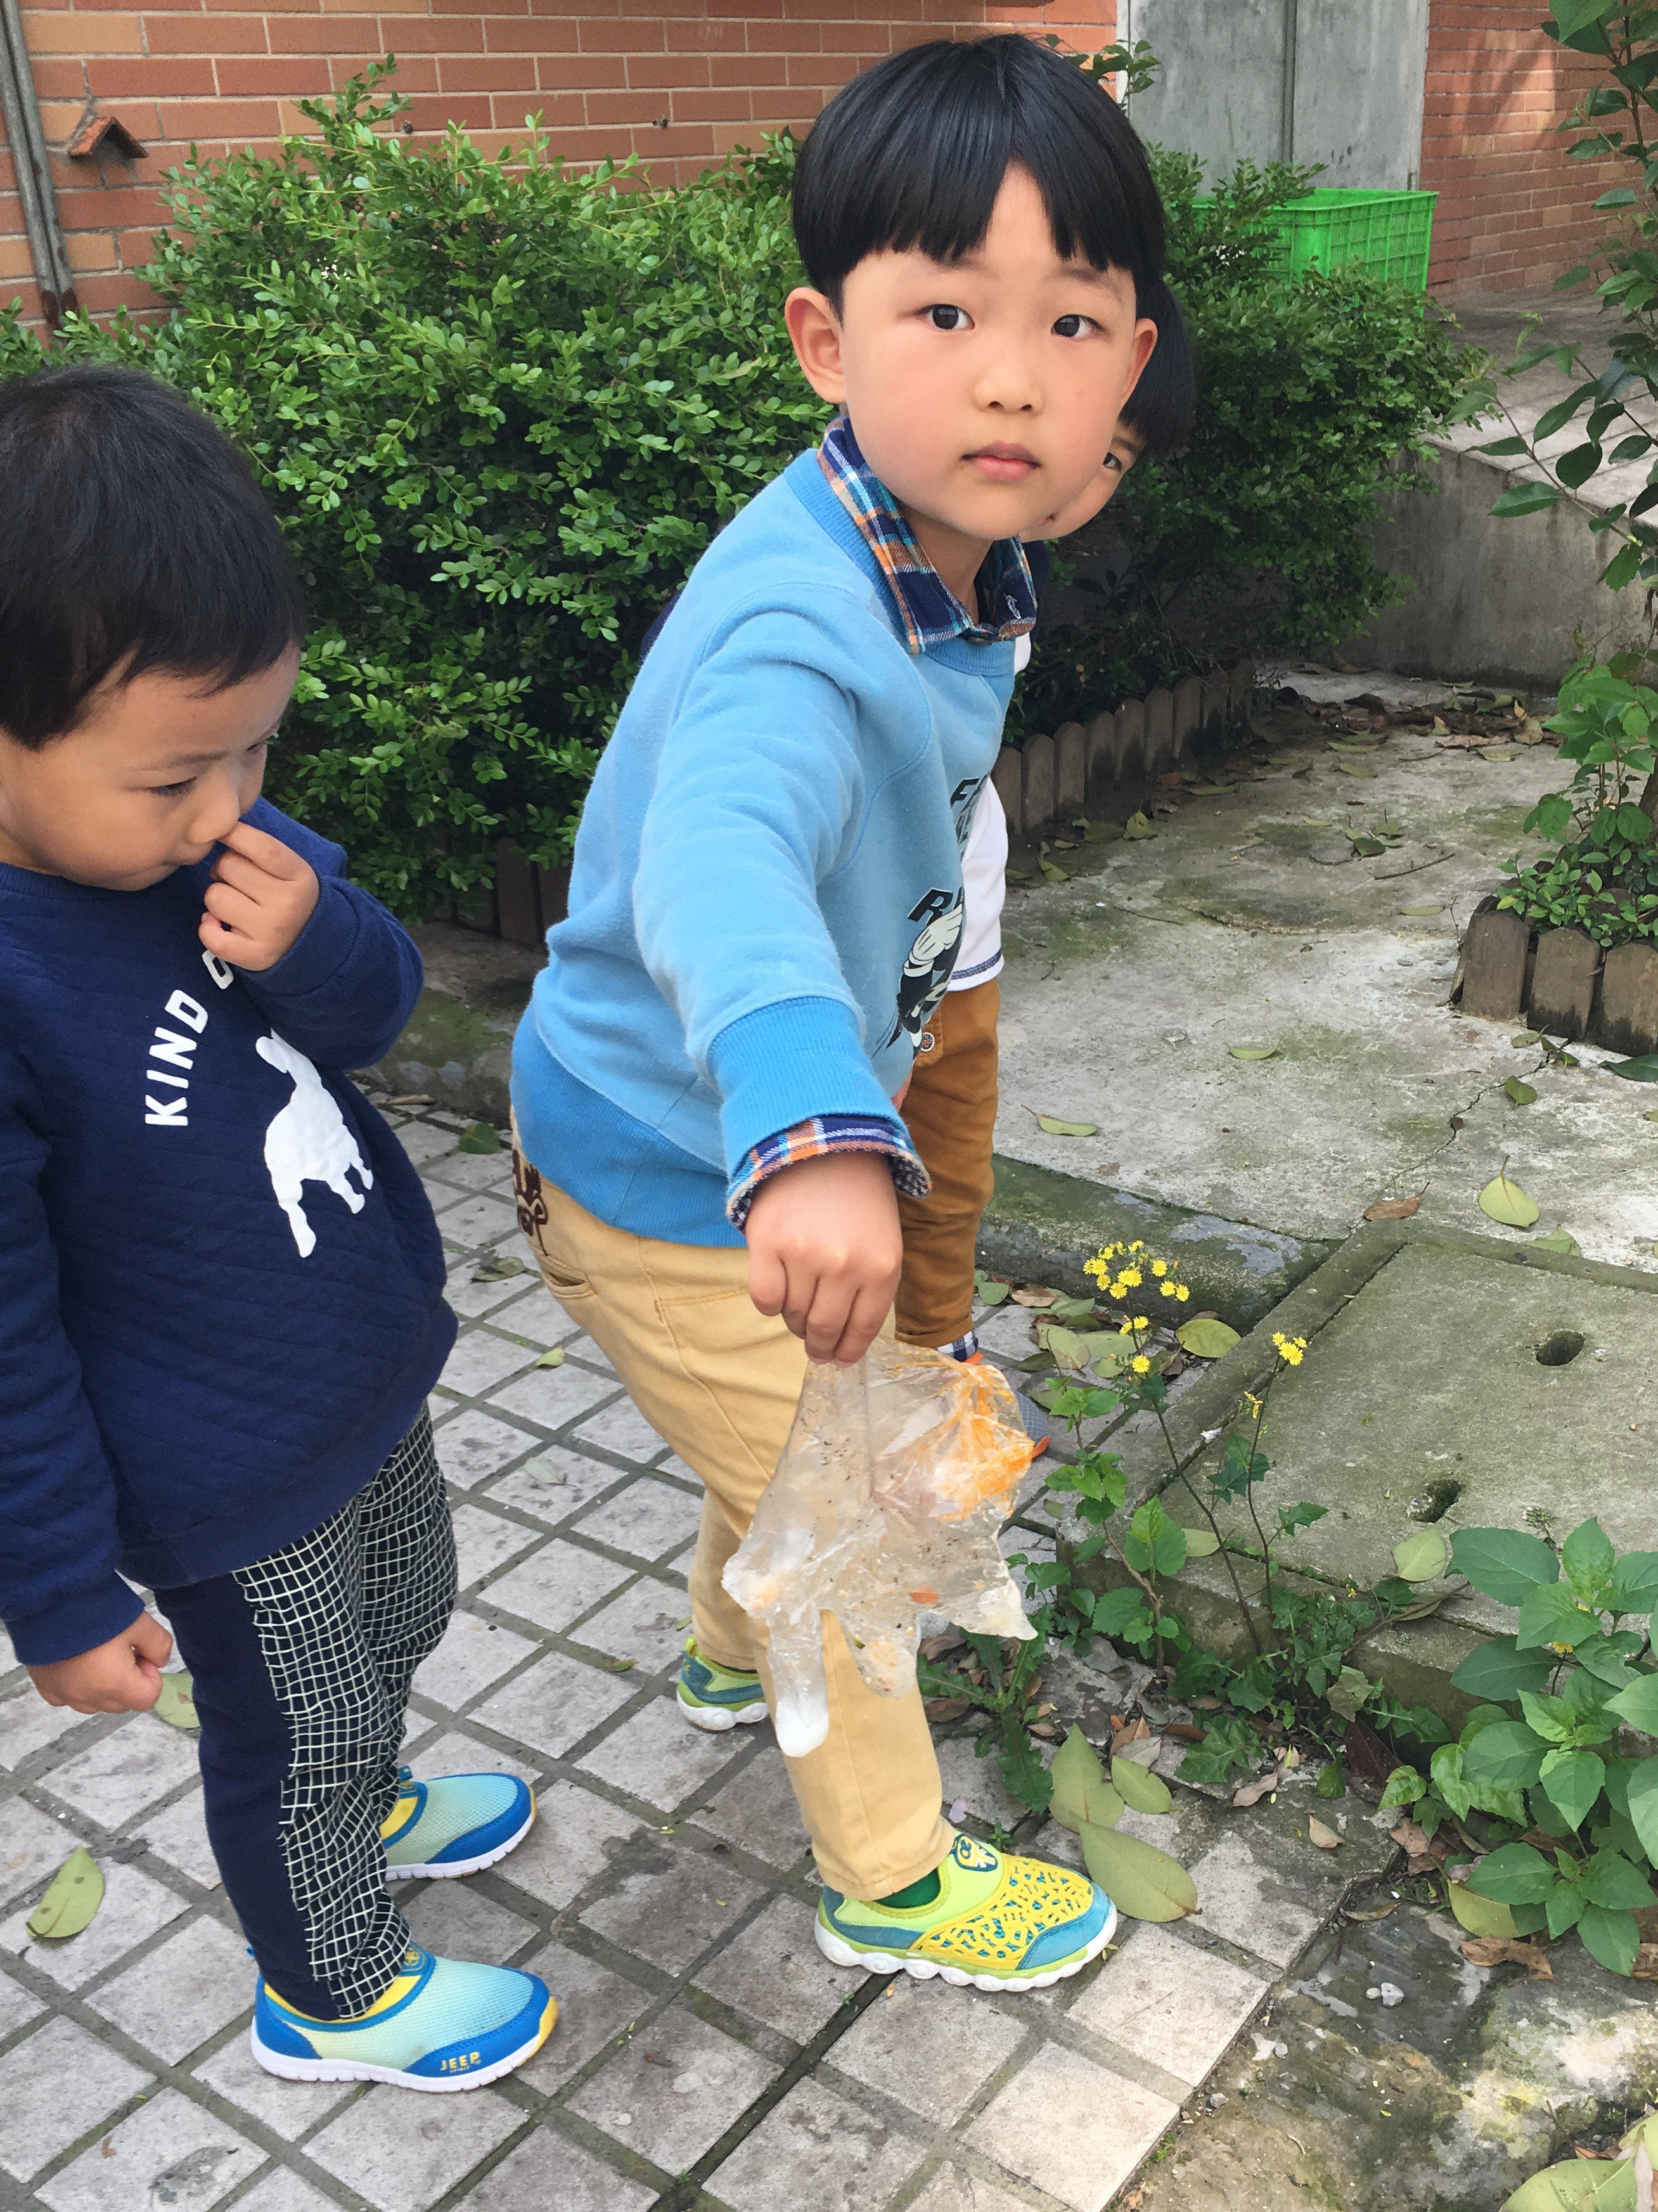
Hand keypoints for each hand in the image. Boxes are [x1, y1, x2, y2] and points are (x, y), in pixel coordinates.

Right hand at [28, 1612, 172, 1715]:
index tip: (141, 1653)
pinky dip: (77, 1686)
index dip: (151, 1676)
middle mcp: (88, 1698)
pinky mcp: (44, 1686)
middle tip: (123, 1650)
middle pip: (121, 1703)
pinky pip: (67, 1697)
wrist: (50, 1601)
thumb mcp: (140, 1622)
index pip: (147, 1699)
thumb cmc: (98, 1612)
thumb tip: (159, 1662)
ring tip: (98, 1654)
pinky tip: (76, 1662)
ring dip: (104, 1687)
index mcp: (115, 1685)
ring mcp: (63, 1695)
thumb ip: (159, 1645)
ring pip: (94, 1703)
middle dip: (129, 1682)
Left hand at [199, 819, 318, 970]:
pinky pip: (210, 936)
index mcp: (299, 876)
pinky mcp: (254, 956)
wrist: (313, 944)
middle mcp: (287, 904)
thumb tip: (217, 829)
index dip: (233, 834)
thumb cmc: (289, 896)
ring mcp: (270, 932)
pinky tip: (220, 926)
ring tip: (235, 906)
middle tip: (238, 882)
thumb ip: (260, 849)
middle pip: (227, 867)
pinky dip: (208, 929)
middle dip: (224, 870)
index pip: (259, 846)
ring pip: (214, 897)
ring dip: (218, 899)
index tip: (225, 834)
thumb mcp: (290, 869)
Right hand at [745, 1150, 901, 1365]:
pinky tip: (777, 1290)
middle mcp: (845, 1266)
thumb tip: (845, 1342)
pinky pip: (764, 1299)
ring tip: (798, 1304)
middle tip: (815, 1349)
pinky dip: (769, 1304)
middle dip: (819, 1346)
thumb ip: (870, 1289)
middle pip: (824, 1329)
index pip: (862, 1329)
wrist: (822, 1145)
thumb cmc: (858, 1199)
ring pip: (792, 1316)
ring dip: (794, 1320)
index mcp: (881, 1268)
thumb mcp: (883, 1243)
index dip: (847, 1351)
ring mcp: (804, 1256)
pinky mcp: (768, 1244)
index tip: (838, 1360)